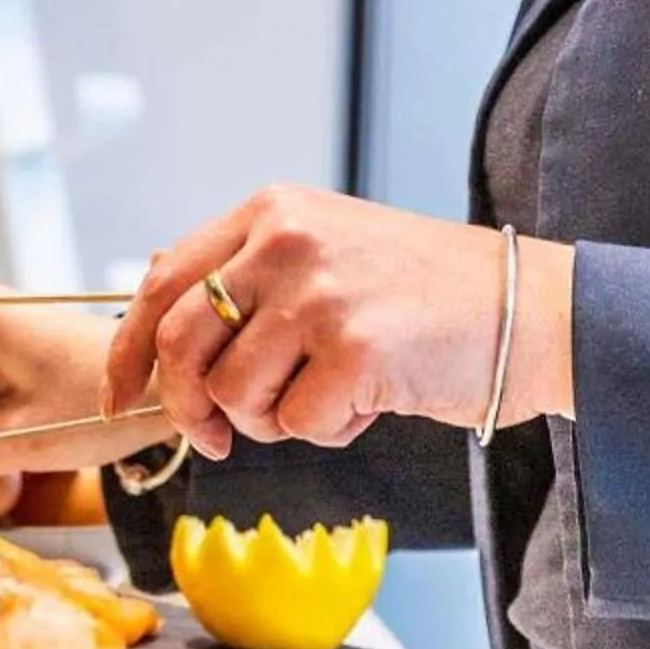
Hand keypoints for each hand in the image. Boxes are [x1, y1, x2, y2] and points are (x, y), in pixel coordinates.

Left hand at [104, 185, 574, 459]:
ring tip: (328, 394)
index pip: (164, 282)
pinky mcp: (356, 349)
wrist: (530, 307)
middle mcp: (286, 241)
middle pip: (181, 344)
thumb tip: (161, 345)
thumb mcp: (325, 252)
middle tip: (214, 437)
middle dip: (186, 407)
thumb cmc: (424, 294)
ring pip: (235, 395)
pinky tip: (369, 402)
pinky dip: (328, 430)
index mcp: (270, 211)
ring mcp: (319, 293)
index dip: (129, 348)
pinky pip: (296, 425)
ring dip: (272, 420)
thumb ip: (249, 279)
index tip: (119, 395)